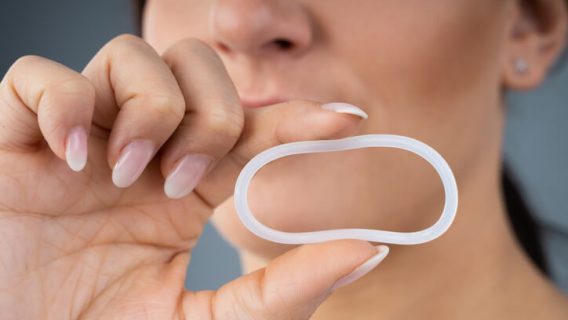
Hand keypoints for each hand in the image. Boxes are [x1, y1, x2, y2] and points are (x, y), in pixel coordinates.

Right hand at [0, 35, 385, 319]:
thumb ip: (284, 287)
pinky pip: (39, 78)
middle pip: (197, 69)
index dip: (298, 116)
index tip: (346, 122)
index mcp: (185, 185)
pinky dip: (64, 104)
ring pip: (131, 57)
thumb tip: (366, 250)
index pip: (251, 127)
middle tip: (188, 178)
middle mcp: (140, 148)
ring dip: (148, 109)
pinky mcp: (17, 135)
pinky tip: (74, 157)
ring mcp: (81, 135)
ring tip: (130, 174)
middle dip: (211, 113)